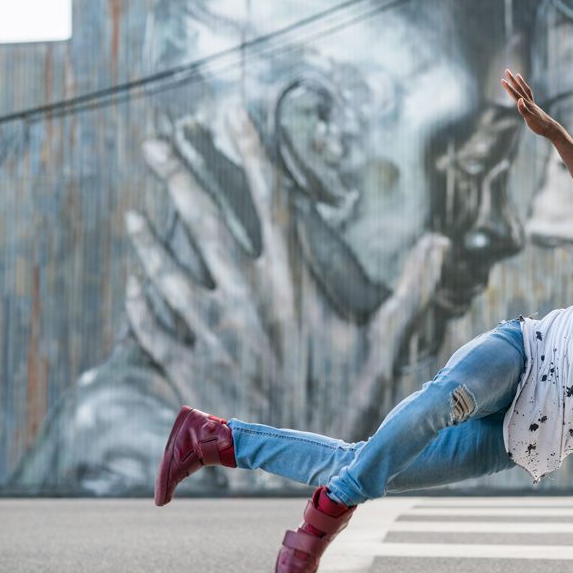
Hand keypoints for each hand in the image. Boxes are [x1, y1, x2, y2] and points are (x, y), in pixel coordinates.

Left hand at [125, 107, 448, 435]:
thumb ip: (410, 287)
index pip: (268, 199)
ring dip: (150, 238)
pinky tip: (136, 286)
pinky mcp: (191, 365)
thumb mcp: (387, 339)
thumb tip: (437, 241)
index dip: (249, 151)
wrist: (310, 459)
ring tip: (134, 215)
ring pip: (168, 269)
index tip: (229, 113)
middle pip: (206, 219)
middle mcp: (247, 296)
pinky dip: (142, 305)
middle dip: (180, 172)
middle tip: (157, 139)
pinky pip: (155, 328)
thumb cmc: (354, 396)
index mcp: (293, 280)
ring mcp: (213, 329)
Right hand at [501, 70, 561, 138]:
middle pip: (519, 88)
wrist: (550, 129)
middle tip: (507, 71)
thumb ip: (524, 110)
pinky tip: (524, 93)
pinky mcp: (534, 108)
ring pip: (525, 90)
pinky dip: (526, 91)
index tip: (502, 80)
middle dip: (512, 80)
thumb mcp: (530, 119)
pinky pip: (529, 96)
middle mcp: (529, 102)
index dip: (509, 87)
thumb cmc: (540, 125)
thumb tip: (519, 100)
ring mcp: (532, 105)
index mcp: (527, 104)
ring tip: (518, 76)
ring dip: (521, 83)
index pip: (516, 94)